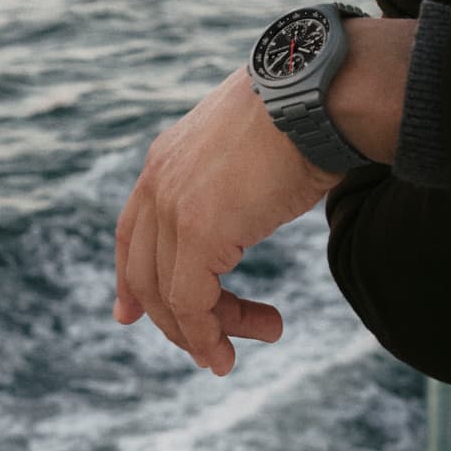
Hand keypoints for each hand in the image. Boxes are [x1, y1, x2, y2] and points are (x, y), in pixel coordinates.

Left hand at [114, 66, 333, 374]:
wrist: (321, 95)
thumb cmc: (309, 113)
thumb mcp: (258, 144)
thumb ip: (240, 173)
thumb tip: (265, 183)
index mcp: (167, 156)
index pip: (131, 230)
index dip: (129, 279)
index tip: (129, 315)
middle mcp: (159, 180)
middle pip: (146, 272)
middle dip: (181, 319)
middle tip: (221, 346)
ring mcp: (174, 206)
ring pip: (168, 294)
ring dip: (205, 333)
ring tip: (248, 345)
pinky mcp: (197, 231)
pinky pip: (191, 303)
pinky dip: (206, 336)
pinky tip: (227, 354)